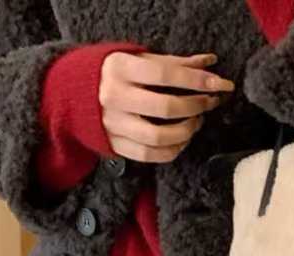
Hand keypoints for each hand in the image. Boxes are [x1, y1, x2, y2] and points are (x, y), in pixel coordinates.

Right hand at [99, 51, 235, 163]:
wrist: (74, 95)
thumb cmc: (115, 74)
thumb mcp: (138, 60)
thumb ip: (174, 63)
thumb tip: (210, 64)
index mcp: (120, 69)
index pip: (164, 75)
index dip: (195, 80)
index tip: (219, 83)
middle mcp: (114, 97)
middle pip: (166, 108)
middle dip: (196, 106)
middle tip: (210, 102)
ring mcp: (114, 125)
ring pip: (160, 137)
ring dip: (187, 131)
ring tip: (197, 121)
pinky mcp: (115, 146)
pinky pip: (151, 156)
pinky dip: (173, 150)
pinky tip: (183, 139)